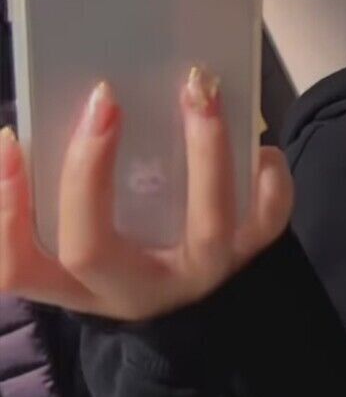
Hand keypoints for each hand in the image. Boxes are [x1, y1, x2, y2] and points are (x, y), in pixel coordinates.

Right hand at [0, 68, 293, 321]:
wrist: (207, 305)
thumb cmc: (131, 245)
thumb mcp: (87, 231)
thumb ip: (68, 186)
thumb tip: (59, 113)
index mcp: (78, 284)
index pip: (17, 266)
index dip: (4, 209)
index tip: (9, 137)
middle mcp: (134, 288)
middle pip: (91, 248)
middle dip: (88, 171)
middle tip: (102, 99)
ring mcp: (196, 274)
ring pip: (205, 227)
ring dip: (203, 151)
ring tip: (197, 91)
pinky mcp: (248, 257)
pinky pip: (267, 221)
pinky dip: (268, 178)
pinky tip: (257, 145)